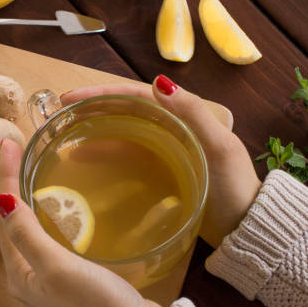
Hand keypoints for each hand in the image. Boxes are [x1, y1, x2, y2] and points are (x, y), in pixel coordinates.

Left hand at [0, 139, 164, 306]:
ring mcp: (49, 275)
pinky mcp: (70, 275)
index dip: (6, 178)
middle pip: (13, 221)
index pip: (4, 216)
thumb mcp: (56, 266)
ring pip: (31, 227)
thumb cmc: (94, 302)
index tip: (9, 144)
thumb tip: (3, 200)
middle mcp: (28, 275)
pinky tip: (57, 202)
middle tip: (17, 151)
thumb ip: (28, 234)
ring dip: (28, 197)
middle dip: (12, 184)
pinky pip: (51, 235)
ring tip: (28, 167)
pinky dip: (49, 213)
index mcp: (18, 274)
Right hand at [62, 76, 261, 247]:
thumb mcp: (219, 146)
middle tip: (61, 114)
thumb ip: (193, 113)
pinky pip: (128, 155)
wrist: (246, 225)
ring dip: (95, 131)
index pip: (136, 95)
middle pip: (124, 110)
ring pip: (123, 132)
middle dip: (92, 108)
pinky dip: (107, 154)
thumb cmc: (235, 186)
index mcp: (184, 114)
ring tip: (66, 138)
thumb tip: (158, 81)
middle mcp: (171, 126)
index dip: (102, 94)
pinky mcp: (160, 170)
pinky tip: (88, 162)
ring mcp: (164, 149)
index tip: (71, 99)